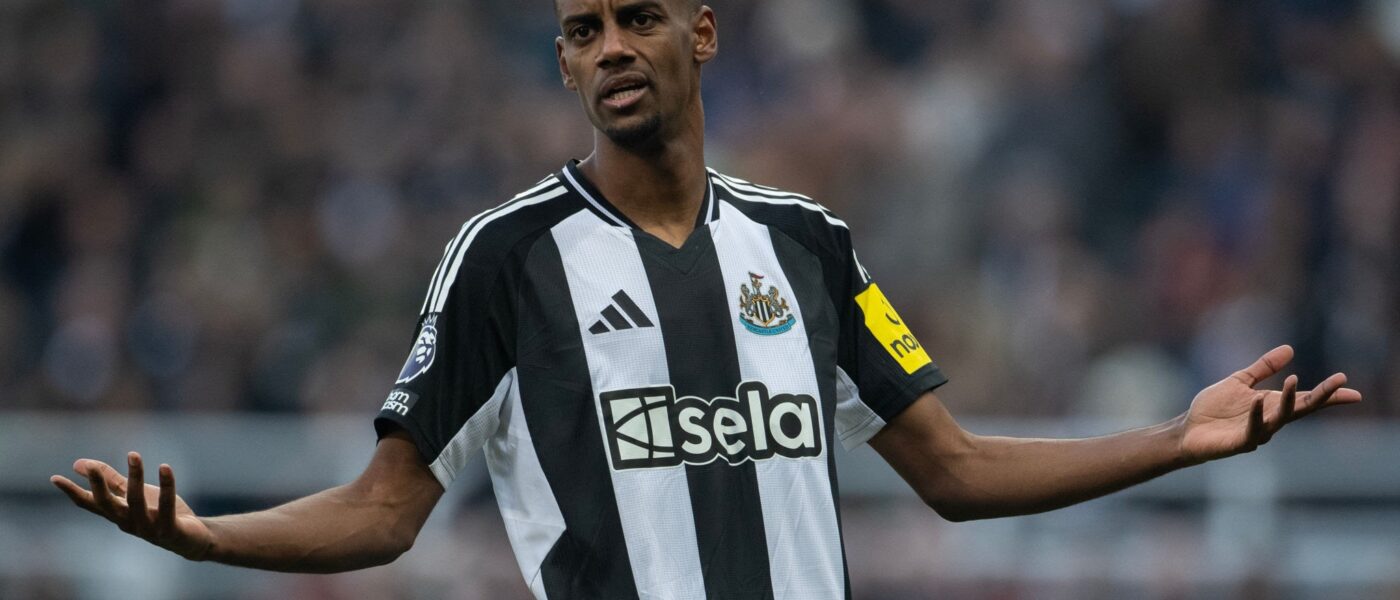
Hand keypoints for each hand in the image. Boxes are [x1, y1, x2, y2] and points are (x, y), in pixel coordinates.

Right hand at [51, 453, 213, 560]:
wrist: (191, 539)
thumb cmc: (158, 513)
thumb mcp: (132, 494)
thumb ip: (109, 480)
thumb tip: (79, 463)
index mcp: (117, 514)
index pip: (90, 504)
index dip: (72, 492)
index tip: (54, 478)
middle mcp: (128, 522)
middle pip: (107, 505)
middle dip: (98, 486)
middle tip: (91, 467)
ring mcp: (148, 528)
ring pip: (136, 502)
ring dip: (135, 477)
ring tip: (133, 454)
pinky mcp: (169, 528)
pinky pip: (166, 506)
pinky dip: (166, 485)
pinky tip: (164, 466)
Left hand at [1179, 345, 1361, 462]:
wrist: (1188, 430)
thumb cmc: (1214, 408)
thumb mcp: (1240, 381)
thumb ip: (1264, 368)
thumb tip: (1289, 349)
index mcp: (1272, 404)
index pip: (1306, 399)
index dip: (1328, 394)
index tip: (1350, 387)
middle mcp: (1270, 419)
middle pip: (1302, 408)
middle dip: (1322, 396)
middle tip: (1341, 384)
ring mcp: (1258, 432)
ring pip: (1280, 418)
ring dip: (1289, 401)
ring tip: (1295, 381)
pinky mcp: (1240, 442)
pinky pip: (1253, 429)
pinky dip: (1256, 416)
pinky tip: (1257, 401)